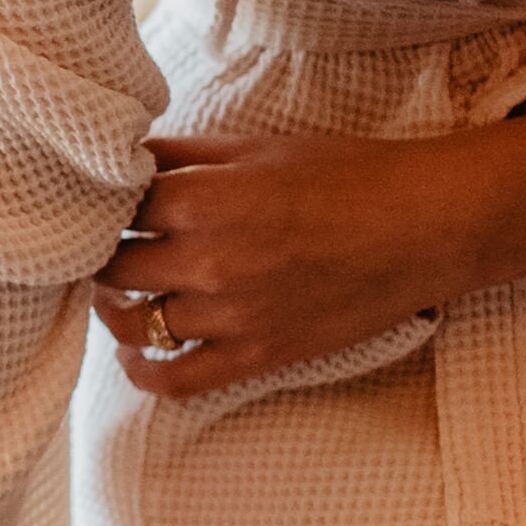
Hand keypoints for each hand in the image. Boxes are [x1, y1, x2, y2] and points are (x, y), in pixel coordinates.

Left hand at [91, 133, 482, 398]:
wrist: (425, 226)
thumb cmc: (345, 175)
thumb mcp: (255, 146)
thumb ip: (183, 154)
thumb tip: (126, 154)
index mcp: (201, 199)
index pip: (113, 210)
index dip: (101, 207)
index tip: (100, 207)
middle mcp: (207, 260)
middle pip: (112, 269)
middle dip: (101, 257)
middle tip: (103, 250)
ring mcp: (231, 314)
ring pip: (135, 324)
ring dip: (117, 310)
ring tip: (121, 294)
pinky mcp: (258, 354)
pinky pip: (176, 379)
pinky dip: (143, 371)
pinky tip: (134, 355)